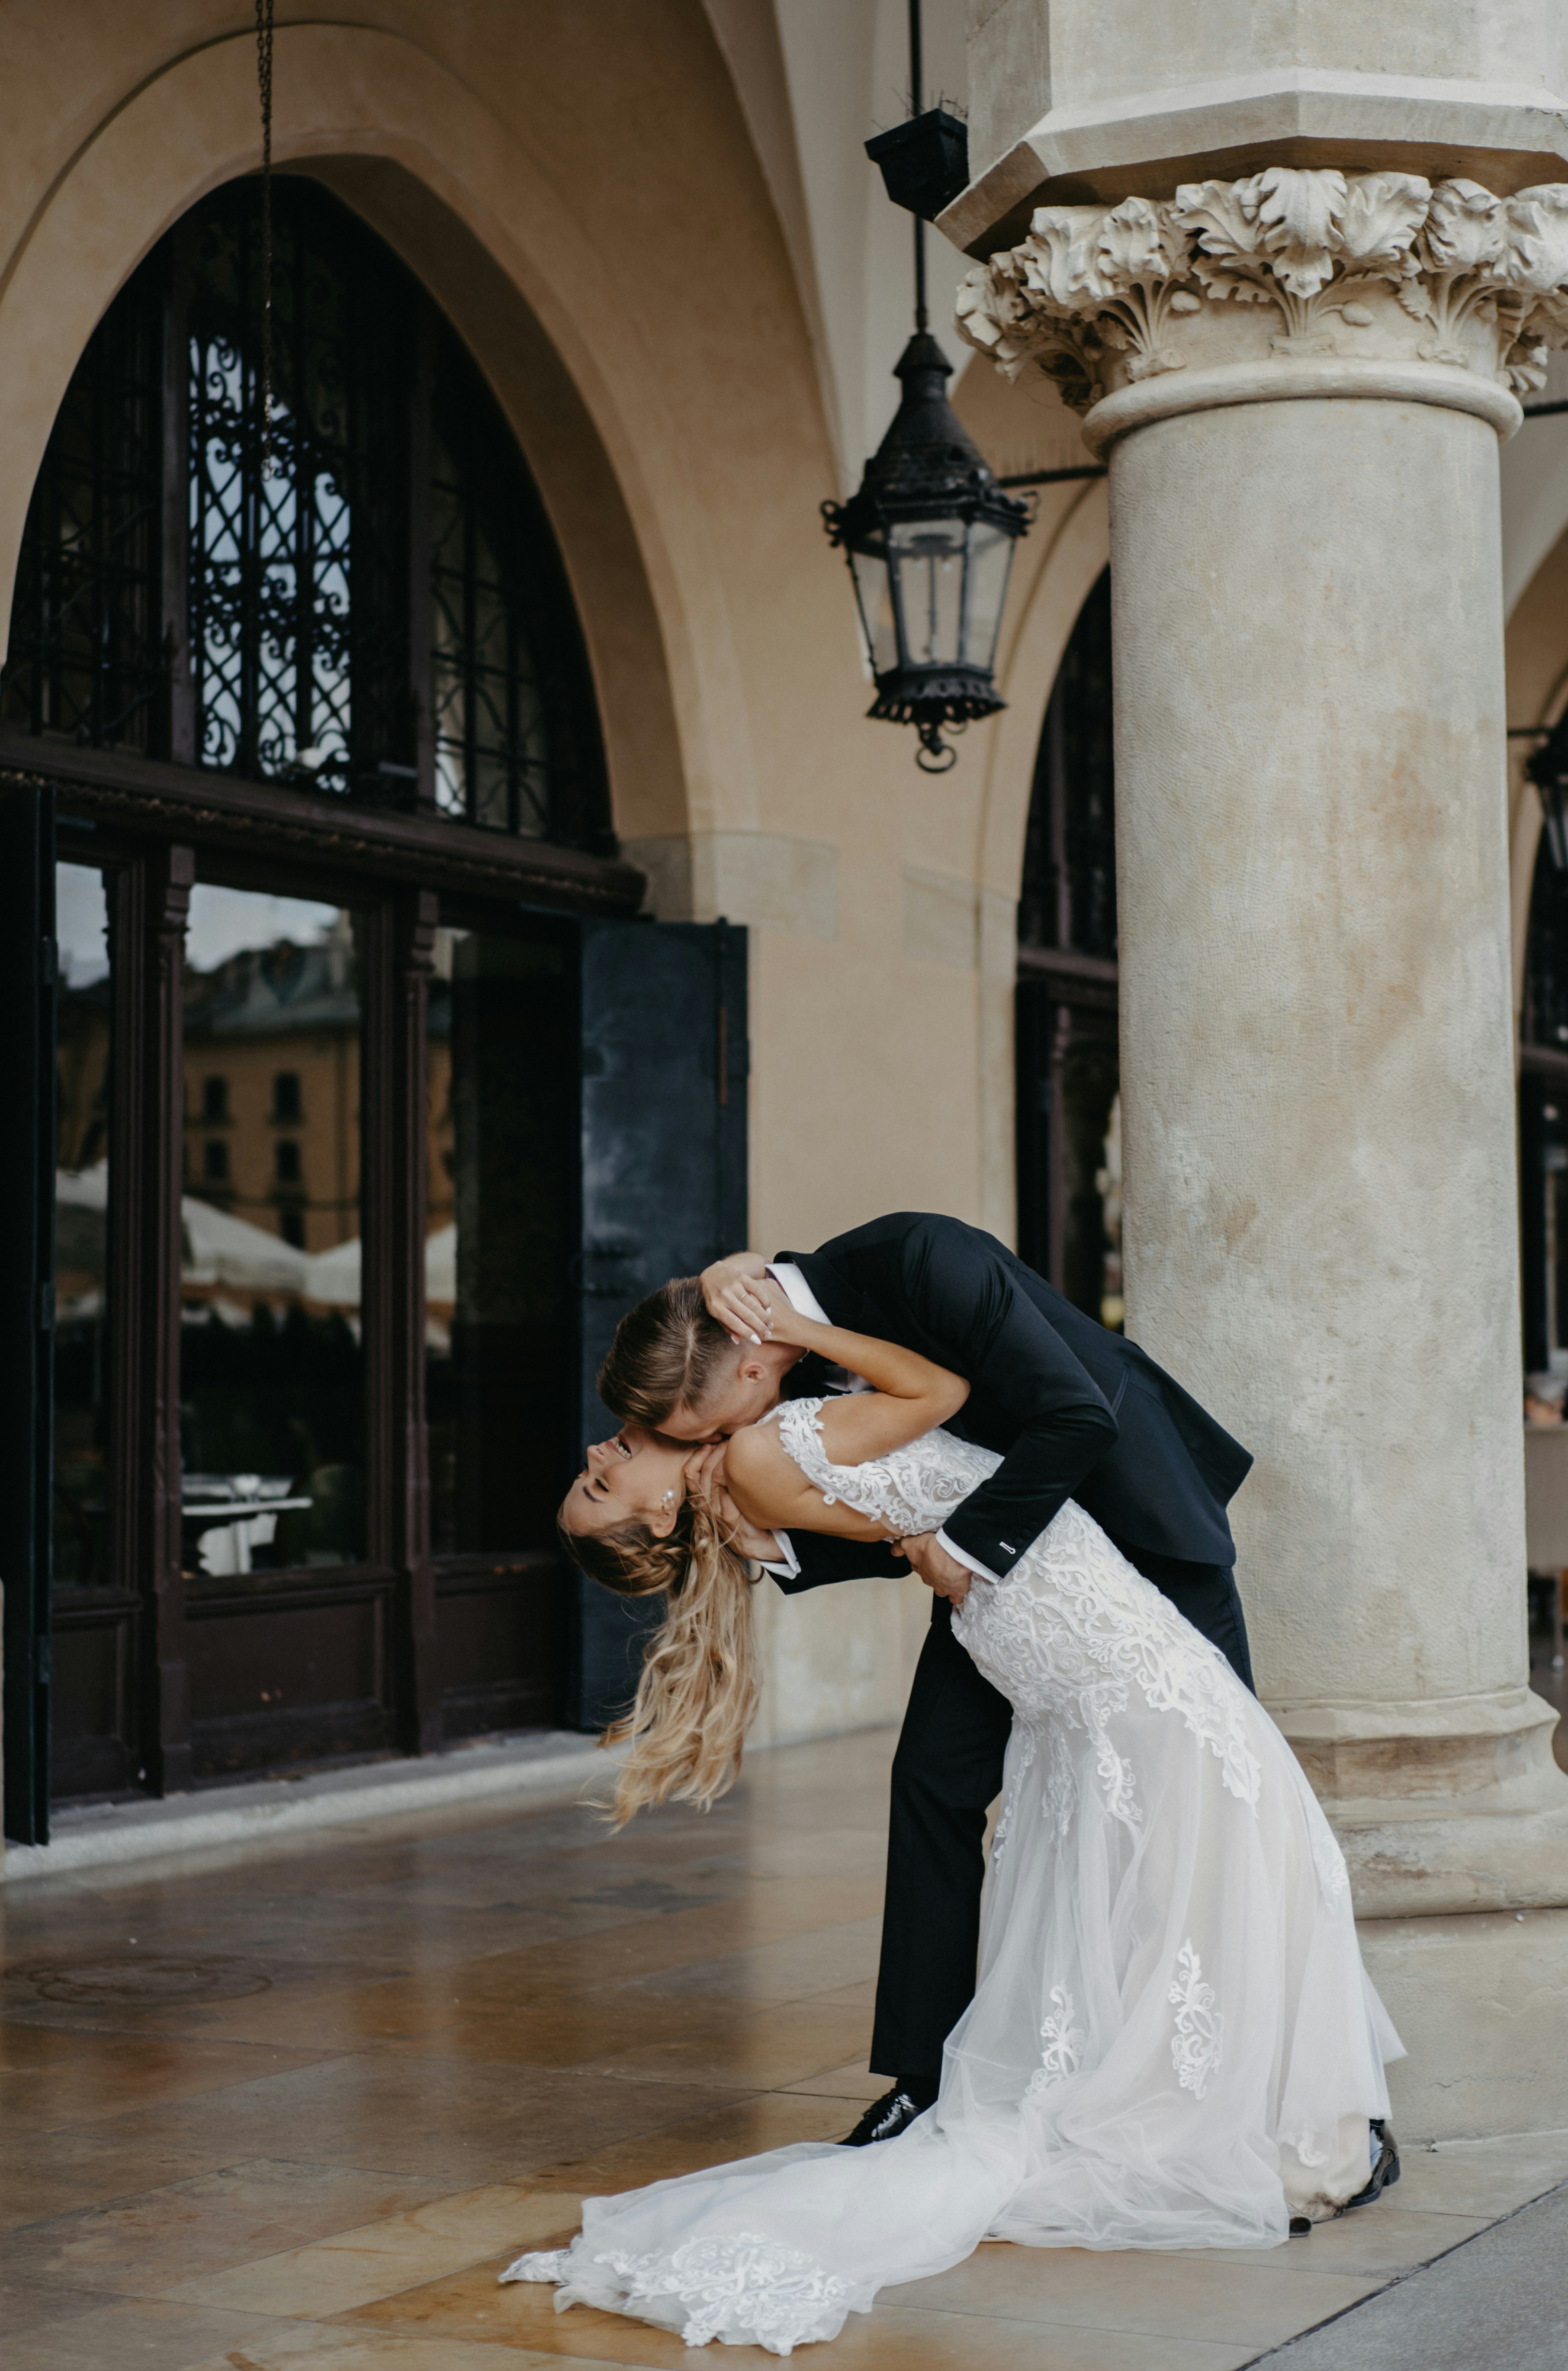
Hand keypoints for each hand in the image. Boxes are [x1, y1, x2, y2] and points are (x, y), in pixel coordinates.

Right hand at [682, 1442, 777, 1560]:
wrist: (758, 1542)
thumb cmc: (746, 1514)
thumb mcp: (731, 1494)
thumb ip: (723, 1478)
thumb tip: (726, 1449)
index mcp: (704, 1498)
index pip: (689, 1473)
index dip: (696, 1456)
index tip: (708, 1444)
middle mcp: (706, 1505)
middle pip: (699, 1472)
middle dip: (711, 1453)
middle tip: (725, 1441)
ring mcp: (715, 1511)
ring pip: (709, 1478)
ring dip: (720, 1459)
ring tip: (732, 1448)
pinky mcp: (728, 1516)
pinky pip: (724, 1490)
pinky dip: (731, 1475)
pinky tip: (741, 1467)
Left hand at [701, 1252, 773, 1345]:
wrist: (712, 1273)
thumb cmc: (714, 1297)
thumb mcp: (715, 1312)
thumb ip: (726, 1326)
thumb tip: (737, 1341)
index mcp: (716, 1307)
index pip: (734, 1323)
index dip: (747, 1333)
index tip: (758, 1341)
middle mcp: (724, 1296)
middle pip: (746, 1315)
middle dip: (759, 1327)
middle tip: (768, 1334)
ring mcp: (733, 1285)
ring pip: (753, 1304)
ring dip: (764, 1316)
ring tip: (770, 1324)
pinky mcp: (742, 1277)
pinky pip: (758, 1291)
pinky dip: (765, 1301)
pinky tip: (768, 1309)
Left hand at [894, 1531, 971, 1605]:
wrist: (950, 1554)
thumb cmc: (931, 1546)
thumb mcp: (910, 1542)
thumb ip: (900, 1547)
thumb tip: (894, 1551)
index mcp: (918, 1567)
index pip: (916, 1565)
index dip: (921, 1561)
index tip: (926, 1557)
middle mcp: (928, 1579)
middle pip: (928, 1577)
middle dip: (933, 1572)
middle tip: (942, 1561)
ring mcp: (941, 1587)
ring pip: (940, 1589)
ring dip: (944, 1584)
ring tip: (953, 1575)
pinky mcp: (955, 1592)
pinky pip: (955, 1598)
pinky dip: (956, 1594)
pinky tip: (959, 1589)